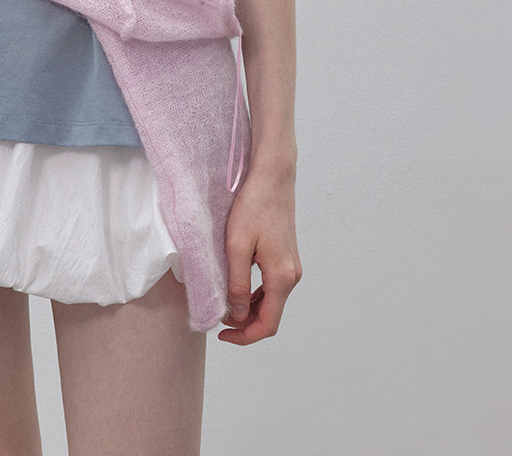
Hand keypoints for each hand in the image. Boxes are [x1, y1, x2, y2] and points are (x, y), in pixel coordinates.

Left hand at [216, 169, 301, 344]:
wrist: (272, 176)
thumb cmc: (254, 205)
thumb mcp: (237, 246)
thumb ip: (238, 284)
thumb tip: (237, 315)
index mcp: (282, 277)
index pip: (268, 325)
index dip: (244, 336)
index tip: (220, 334)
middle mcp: (292, 276)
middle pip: (271, 316)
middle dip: (245, 324)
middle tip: (218, 319)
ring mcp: (291, 266)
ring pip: (272, 302)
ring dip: (250, 310)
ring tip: (224, 304)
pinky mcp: (286, 256)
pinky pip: (273, 286)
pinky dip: (256, 295)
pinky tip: (238, 288)